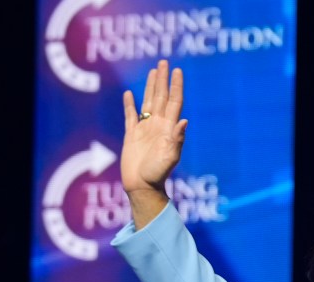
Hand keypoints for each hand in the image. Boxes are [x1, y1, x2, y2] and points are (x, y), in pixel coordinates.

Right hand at [121, 60, 187, 197]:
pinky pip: (131, 116)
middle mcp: (158, 125)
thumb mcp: (170, 157)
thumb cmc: (157, 174)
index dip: (176, 86)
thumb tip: (184, 121)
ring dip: (151, 87)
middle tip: (164, 62)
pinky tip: (129, 94)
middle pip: (162, 97)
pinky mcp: (132, 136)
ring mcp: (145, 129)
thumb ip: (177, 139)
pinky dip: (129, 104)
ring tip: (153, 71)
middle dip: (163, 80)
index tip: (177, 71)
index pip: (174, 102)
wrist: (142, 186)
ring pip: (148, 102)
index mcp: (168, 128)